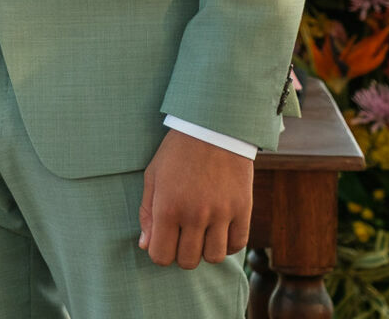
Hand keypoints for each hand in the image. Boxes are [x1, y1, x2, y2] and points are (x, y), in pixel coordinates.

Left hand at [136, 127, 251, 268]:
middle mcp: (194, 214)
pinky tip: (220, 230)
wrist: (213, 127)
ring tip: (202, 233)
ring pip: (214, 257)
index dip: (160, 253)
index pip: (161, 256)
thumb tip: (146, 246)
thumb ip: (147, 213)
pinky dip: (228, 244)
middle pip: (188, 261)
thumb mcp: (153, 176)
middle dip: (182, 253)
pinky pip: (238, 245)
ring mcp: (221, 213)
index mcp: (168, 207)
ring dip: (206, 250)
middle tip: (183, 236)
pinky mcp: (243, 209)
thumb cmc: (177, 152)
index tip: (164, 242)